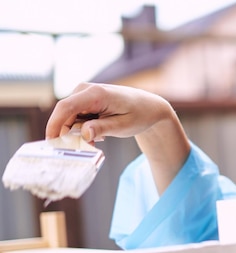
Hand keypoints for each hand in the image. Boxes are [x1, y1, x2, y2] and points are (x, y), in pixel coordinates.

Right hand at [46, 83, 190, 193]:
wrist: (148, 106)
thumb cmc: (139, 115)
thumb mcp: (123, 126)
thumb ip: (102, 128)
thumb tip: (83, 134)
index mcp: (96, 93)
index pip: (65, 107)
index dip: (55, 125)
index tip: (51, 142)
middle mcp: (86, 89)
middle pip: (65, 115)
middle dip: (72, 134)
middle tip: (91, 146)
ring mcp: (84, 92)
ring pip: (69, 117)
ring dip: (80, 132)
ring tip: (102, 138)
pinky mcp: (84, 98)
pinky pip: (75, 116)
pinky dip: (84, 127)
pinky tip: (100, 131)